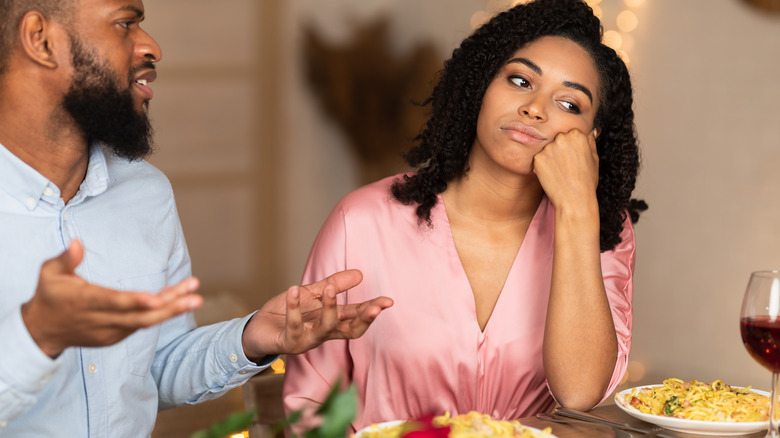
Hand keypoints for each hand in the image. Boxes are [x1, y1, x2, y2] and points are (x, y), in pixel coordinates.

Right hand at [21, 240, 202, 357]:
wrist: (42, 331)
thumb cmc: (49, 295)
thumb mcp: (49, 274)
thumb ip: (65, 259)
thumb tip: (77, 242)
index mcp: (85, 301)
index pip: (113, 303)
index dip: (135, 302)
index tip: (157, 300)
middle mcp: (101, 320)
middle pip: (140, 317)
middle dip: (169, 308)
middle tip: (195, 298)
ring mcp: (110, 331)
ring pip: (145, 322)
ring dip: (171, 309)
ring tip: (194, 296)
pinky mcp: (116, 337)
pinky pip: (142, 325)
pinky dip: (160, 313)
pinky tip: (178, 299)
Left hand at [241, 269, 392, 358]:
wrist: (256, 329)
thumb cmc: (285, 313)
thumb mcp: (312, 295)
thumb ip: (334, 285)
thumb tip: (360, 274)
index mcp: (331, 322)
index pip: (356, 317)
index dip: (372, 310)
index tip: (387, 302)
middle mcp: (323, 334)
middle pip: (349, 329)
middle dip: (363, 319)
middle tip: (375, 307)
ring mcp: (307, 340)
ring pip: (325, 328)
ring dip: (329, 308)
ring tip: (330, 288)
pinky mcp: (288, 342)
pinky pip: (293, 325)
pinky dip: (293, 308)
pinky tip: (294, 290)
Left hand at [532, 128, 598, 209]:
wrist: (574, 199)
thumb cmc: (586, 181)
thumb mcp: (594, 159)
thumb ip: (590, 142)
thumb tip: (591, 132)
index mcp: (577, 135)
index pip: (570, 134)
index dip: (571, 147)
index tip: (572, 158)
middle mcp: (562, 138)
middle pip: (558, 140)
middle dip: (560, 150)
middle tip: (565, 166)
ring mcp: (548, 147)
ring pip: (547, 149)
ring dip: (550, 158)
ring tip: (559, 172)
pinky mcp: (538, 158)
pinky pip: (539, 159)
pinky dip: (543, 167)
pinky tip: (552, 175)